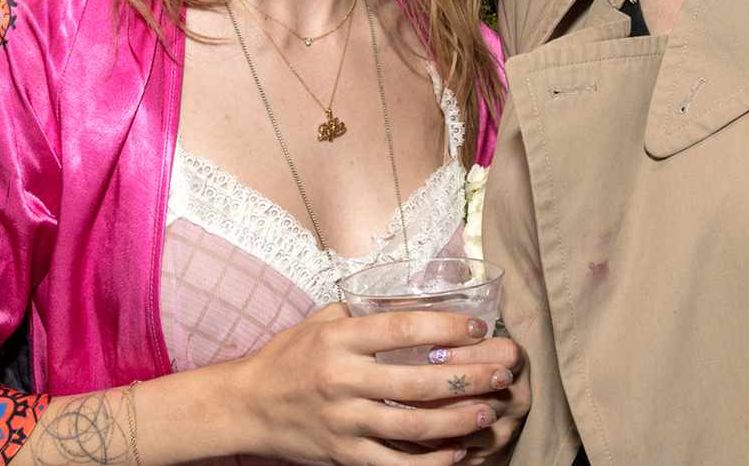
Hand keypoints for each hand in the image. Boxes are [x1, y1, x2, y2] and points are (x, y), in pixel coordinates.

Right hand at [233, 303, 516, 465]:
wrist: (247, 405)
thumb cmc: (291, 356)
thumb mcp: (322, 321)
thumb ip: (365, 313)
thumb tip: (417, 299)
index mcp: (340, 340)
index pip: (401, 329)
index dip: (444, 327)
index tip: (478, 327)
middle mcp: (342, 380)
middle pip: (416, 382)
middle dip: (467, 379)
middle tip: (501, 373)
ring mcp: (343, 422)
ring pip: (411, 426)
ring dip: (458, 421)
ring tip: (489, 412)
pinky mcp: (343, 455)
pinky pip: (394, 464)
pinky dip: (429, 462)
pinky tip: (457, 452)